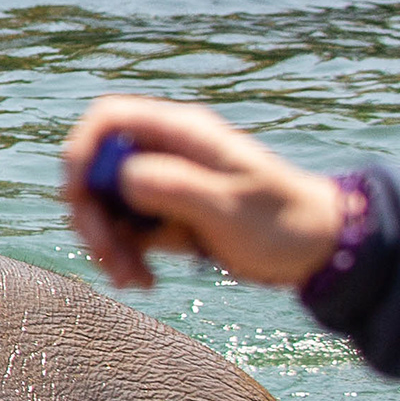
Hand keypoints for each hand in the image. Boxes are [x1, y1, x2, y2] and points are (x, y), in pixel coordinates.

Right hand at [57, 96, 346, 292]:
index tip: (79, 194)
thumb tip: (121, 178)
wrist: (319, 251)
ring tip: (131, 279)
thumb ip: (176, 186)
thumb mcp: (230, 205)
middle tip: (103, 253)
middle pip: (97, 169)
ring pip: (106, 205)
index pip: (109, 120)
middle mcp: (167, 152)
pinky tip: (143, 280)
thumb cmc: (285, 222)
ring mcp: (165, 183)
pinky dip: (125, 256)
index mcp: (183, 134)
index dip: (83, 151)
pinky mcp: (166, 215)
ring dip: (107, 243)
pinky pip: (125, 231)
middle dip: (92, 214)